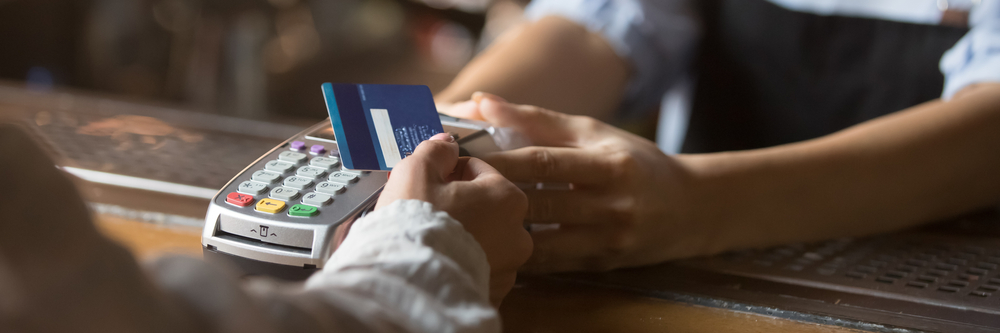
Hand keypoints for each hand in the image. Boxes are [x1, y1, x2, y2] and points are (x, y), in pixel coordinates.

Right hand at [376, 133, 531, 305]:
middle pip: (483, 207)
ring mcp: (508, 269)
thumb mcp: (417, 171)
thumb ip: (435, 151)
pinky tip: (436, 263)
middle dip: (457, 205)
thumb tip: (446, 143)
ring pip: (481, 241)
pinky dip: (459, 265)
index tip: (428, 181)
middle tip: (425, 210)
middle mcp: (518, 235)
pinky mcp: (492, 296)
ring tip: (429, 240)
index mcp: (508, 198)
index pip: (478, 170)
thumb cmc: (415, 224)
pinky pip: (476, 271)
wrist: (409, 283)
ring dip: (461, 236)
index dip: (448, 172)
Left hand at [461, 94, 714, 272]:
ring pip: (543, 242)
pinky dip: (524, 255)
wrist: (691, 206)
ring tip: (469, 222)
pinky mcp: (605, 264)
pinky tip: (497, 245)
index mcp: (609, 164)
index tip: (463, 158)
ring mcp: (610, 239)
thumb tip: (480, 101)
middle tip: (453, 193)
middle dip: (494, 196)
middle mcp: (612, 204)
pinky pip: (553, 264)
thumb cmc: (633, 162)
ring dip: (504, 232)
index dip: (500, 161)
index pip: (545, 162)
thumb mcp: (593, 132)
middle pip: (540, 202)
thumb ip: (536, 119)